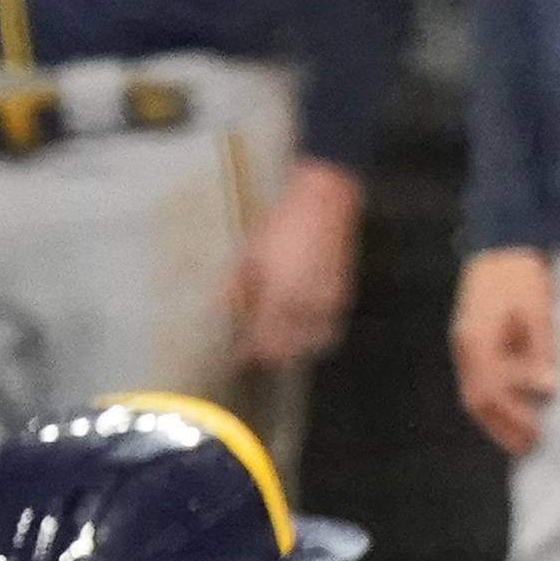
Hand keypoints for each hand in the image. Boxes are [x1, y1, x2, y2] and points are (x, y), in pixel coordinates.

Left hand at [228, 160, 362, 370]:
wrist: (324, 202)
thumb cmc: (283, 223)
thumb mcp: (249, 252)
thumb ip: (234, 286)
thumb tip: (218, 309)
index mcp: (279, 294)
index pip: (262, 339)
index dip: (248, 353)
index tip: (236, 358)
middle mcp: (305, 305)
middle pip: (288, 349)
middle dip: (269, 357)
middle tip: (253, 357)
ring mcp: (327, 303)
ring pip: (311, 345)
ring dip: (293, 352)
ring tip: (277, 350)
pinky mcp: (341, 297)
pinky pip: (327, 331)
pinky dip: (313, 340)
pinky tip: (302, 336)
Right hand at [451, 246, 558, 457]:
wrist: (503, 241)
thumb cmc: (522, 274)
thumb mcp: (538, 309)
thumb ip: (541, 349)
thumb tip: (547, 389)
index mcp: (478, 341)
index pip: (490, 395)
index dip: (513, 421)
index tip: (538, 436)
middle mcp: (465, 347)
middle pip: (477, 400)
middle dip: (502, 428)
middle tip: (531, 447)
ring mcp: (464, 343)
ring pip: (474, 393)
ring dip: (497, 418)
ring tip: (523, 436)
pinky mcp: (471, 339)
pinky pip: (477, 380)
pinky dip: (495, 400)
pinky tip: (514, 408)